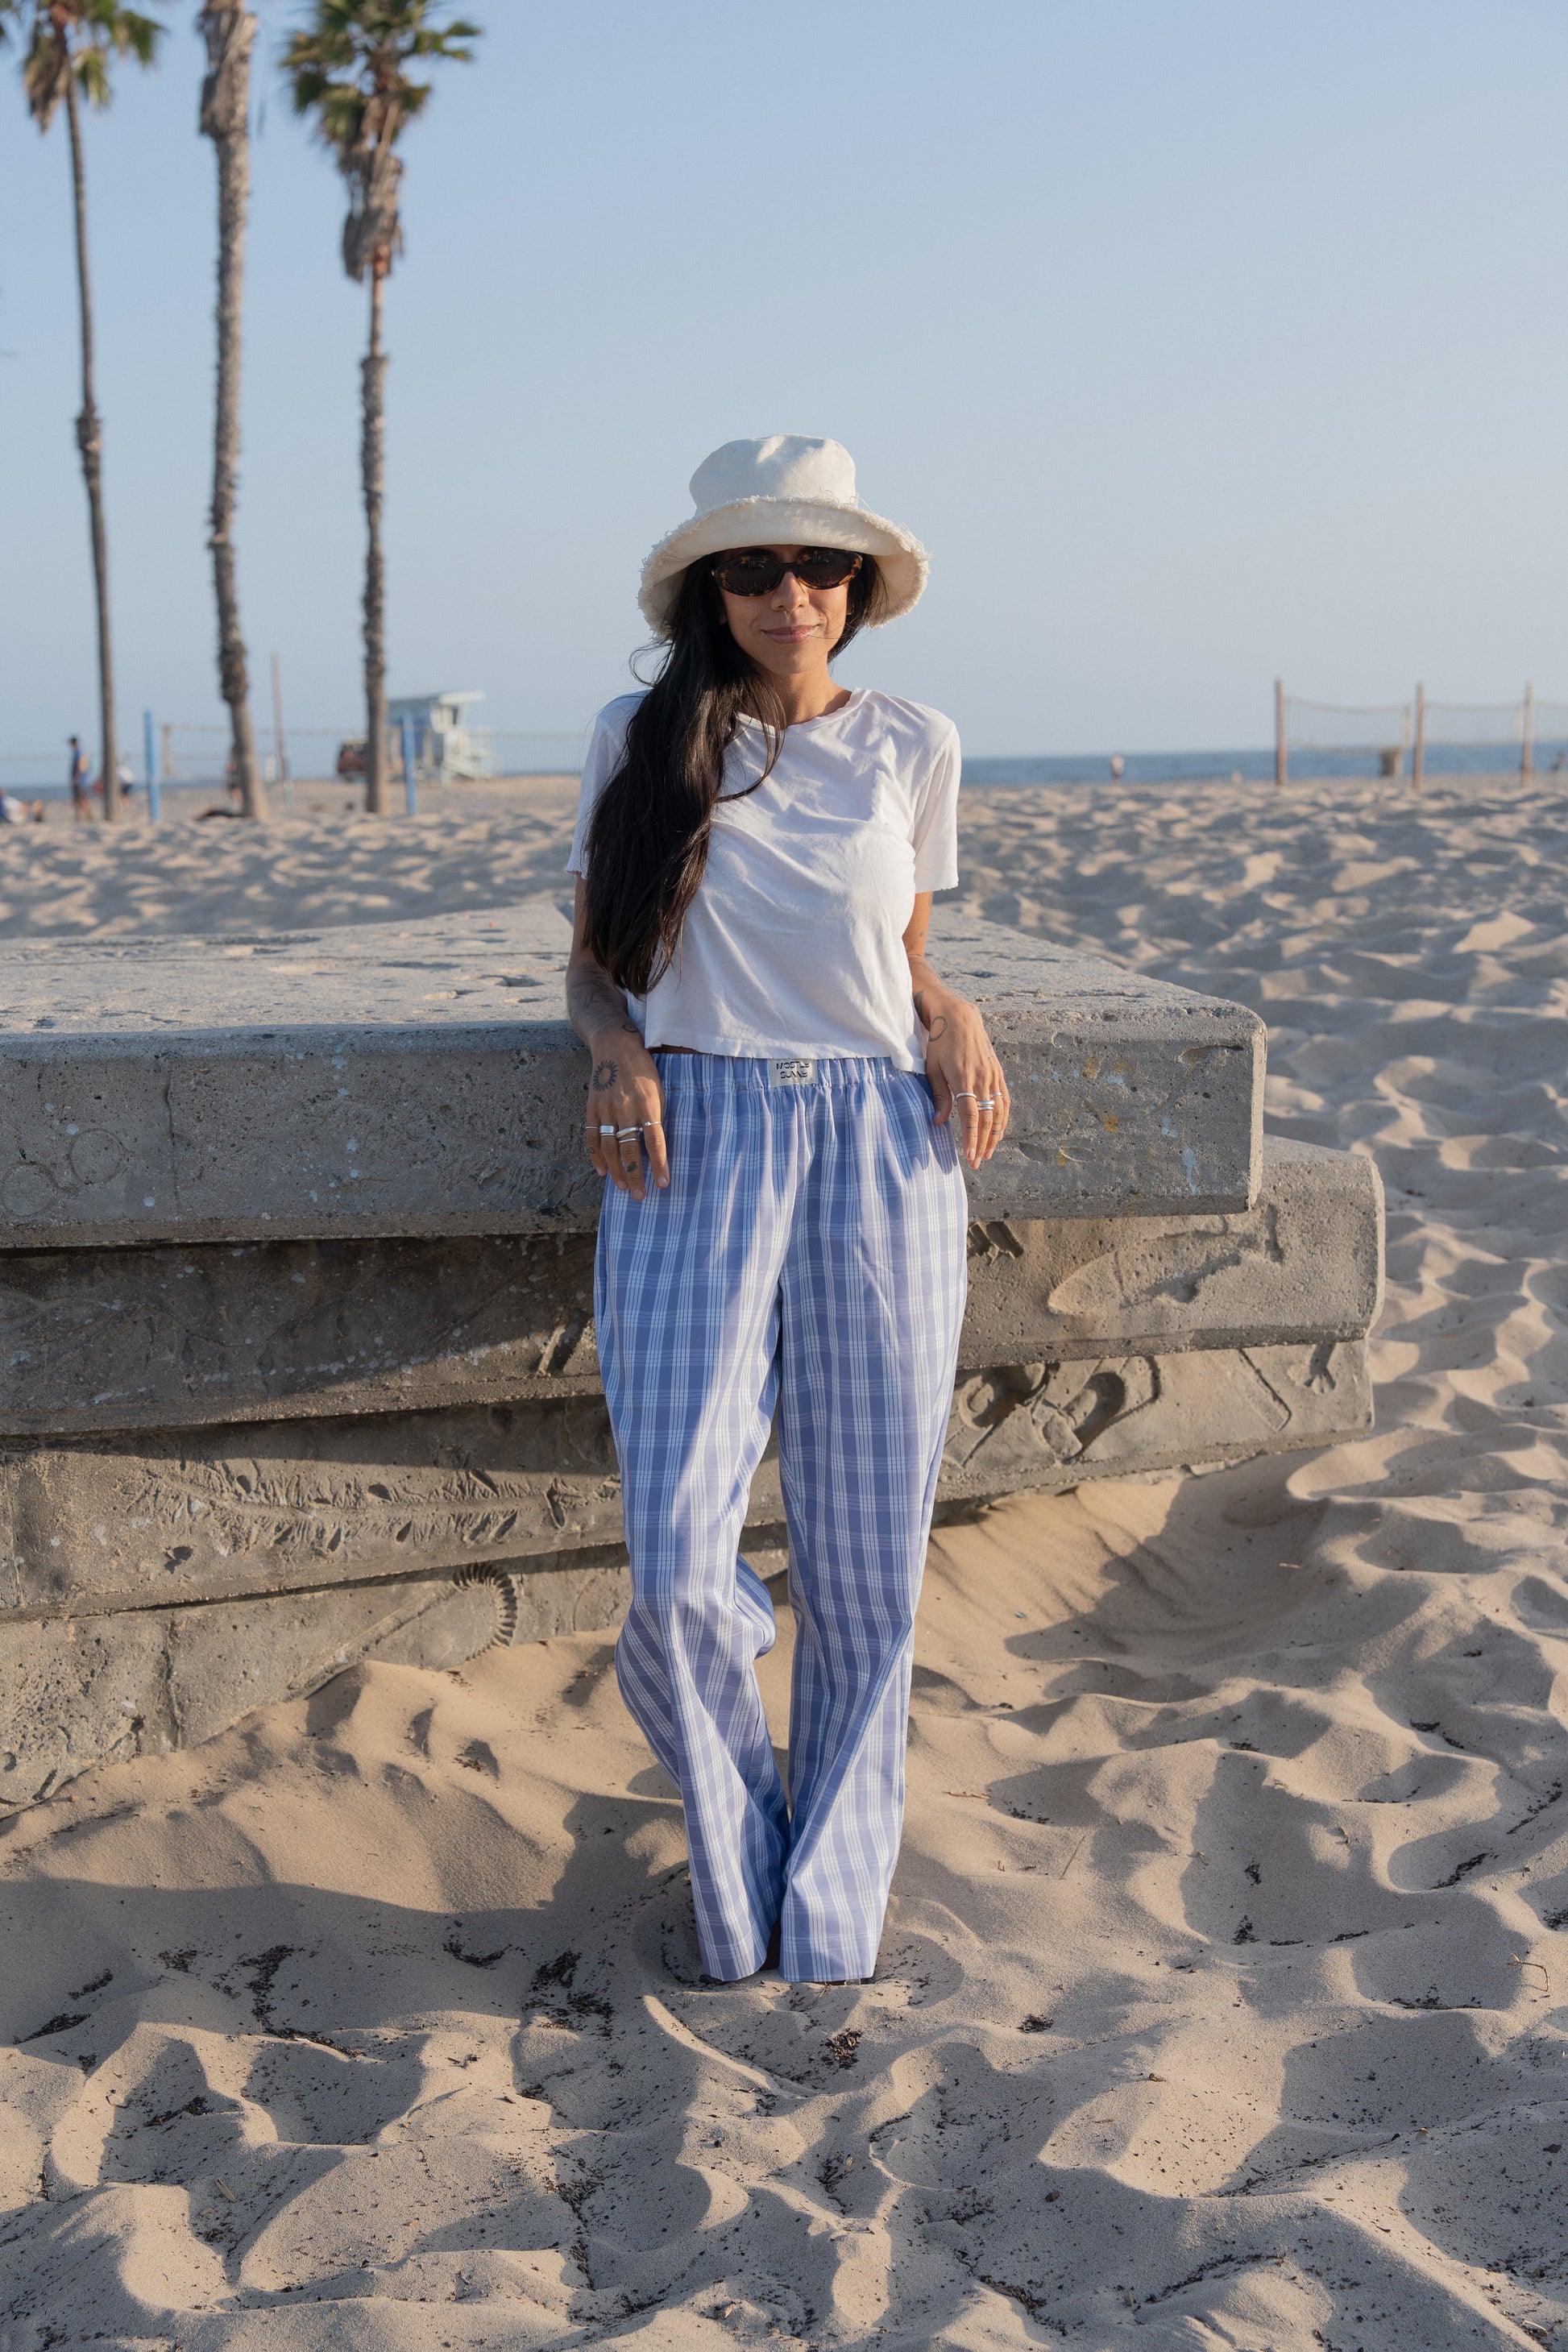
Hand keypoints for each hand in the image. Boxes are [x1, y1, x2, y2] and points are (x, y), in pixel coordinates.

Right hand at [584, 1029, 667, 1198]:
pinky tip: (603, 1171)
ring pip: (610, 1148)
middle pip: (630, 1149)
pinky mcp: (592, 1108)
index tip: (663, 1183)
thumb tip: (656, 1147)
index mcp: (647, 1104)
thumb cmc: (644, 1071)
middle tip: (639, 1196)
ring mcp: (606, 1109)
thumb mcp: (659, 1091)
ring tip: (623, 1188)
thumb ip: (656, 1117)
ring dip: (616, 1170)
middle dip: (635, 1175)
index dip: (659, 1164)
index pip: (655, 1141)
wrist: (615, 1047)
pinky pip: (593, 1138)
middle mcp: (625, 1108)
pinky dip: (596, 1156)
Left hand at [917, 985, 1009, 1167]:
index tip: (970, 1157)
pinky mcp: (998, 1072)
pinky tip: (999, 1131)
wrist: (959, 1016)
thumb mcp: (932, 1068)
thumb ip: (938, 1096)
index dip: (971, 1139)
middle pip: (987, 1118)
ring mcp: (993, 1075)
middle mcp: (982, 1078)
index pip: (971, 1116)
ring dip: (995, 1135)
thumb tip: (938, 1122)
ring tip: (988, 1152)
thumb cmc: (939, 1042)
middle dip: (983, 1143)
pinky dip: (1003, 1118)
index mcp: (964, 1078)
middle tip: (977, 1162)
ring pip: (999, 1111)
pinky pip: (1005, 1099)